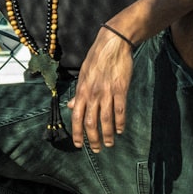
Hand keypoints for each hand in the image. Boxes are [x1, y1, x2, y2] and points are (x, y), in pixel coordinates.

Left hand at [68, 26, 134, 151]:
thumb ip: (78, 92)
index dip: (78, 133)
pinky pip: (120, 110)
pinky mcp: (120, 89)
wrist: (113, 44)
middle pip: (91, 122)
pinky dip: (120, 122)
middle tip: (97, 149)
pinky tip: (121, 130)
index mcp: (82, 91)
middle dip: (93, 139)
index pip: (77, 117)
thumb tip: (72, 106)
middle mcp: (93, 94)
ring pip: (106, 119)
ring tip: (109, 143)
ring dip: (108, 134)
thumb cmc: (96, 58)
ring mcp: (107, 92)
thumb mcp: (83, 74)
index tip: (79, 144)